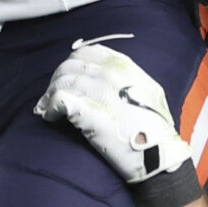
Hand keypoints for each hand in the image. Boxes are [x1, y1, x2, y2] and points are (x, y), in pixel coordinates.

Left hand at [35, 41, 202, 206]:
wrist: (159, 154)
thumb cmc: (156, 129)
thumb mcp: (149, 93)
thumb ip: (128, 80)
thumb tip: (106, 79)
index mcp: (124, 67)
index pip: (87, 53)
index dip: (72, 63)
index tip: (67, 77)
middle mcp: (110, 74)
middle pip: (69, 66)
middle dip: (57, 80)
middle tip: (51, 96)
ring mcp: (99, 91)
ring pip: (60, 82)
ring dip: (49, 95)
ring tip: (47, 109)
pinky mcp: (87, 112)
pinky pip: (59, 100)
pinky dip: (50, 108)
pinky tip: (51, 117)